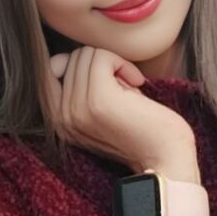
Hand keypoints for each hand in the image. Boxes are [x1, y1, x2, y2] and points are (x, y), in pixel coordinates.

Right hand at [48, 46, 195, 172]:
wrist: (165, 160)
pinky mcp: (97, 100)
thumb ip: (80, 85)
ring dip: (114, 64)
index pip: (52, 68)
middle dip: (103, 65)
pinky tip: (137, 83)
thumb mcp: (101, 106)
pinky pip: (101, 57)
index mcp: (57, 120)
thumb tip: (61, 58)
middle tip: (125, 88)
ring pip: (86, 55)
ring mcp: (77, 108)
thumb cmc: (141, 130)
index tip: (109, 82)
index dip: (82, 65)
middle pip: (73, 58)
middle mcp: (60, 117)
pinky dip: (123, 63)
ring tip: (130, 89)